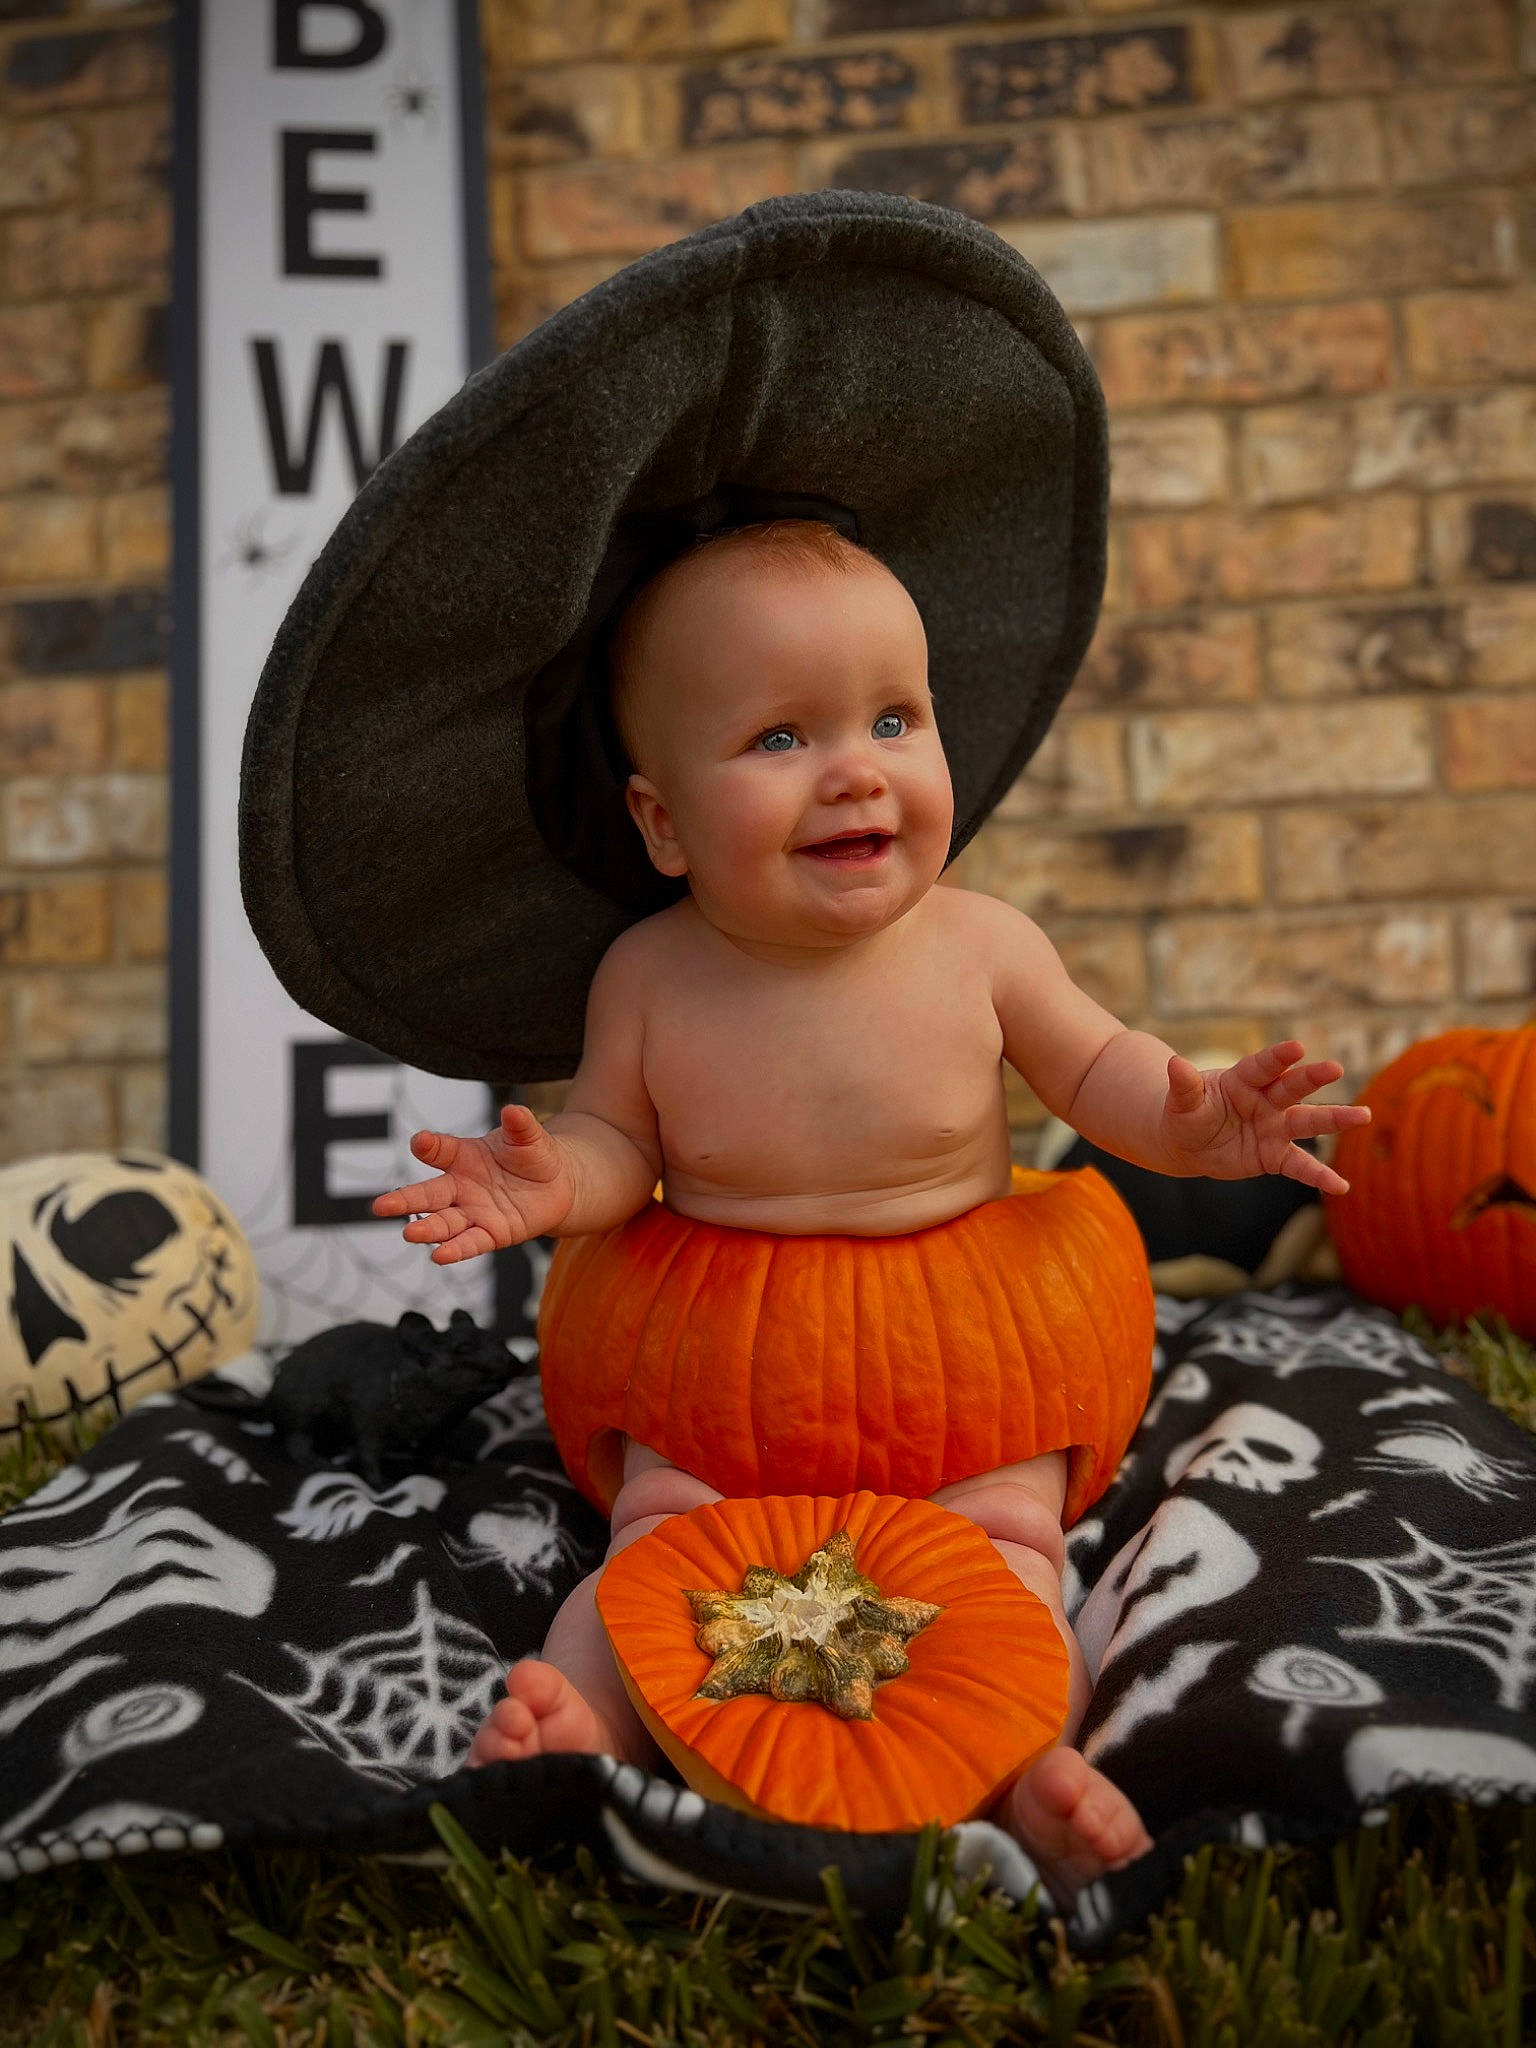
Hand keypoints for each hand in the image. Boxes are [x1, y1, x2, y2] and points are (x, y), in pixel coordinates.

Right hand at [371, 1104, 576, 1262]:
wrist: (558, 1184)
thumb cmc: (534, 1155)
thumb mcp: (529, 1136)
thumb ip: (520, 1125)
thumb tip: (514, 1110)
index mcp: (464, 1157)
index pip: (441, 1150)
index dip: (429, 1146)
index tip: (419, 1142)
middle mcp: (462, 1187)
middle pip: (429, 1195)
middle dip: (405, 1201)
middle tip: (380, 1206)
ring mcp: (474, 1212)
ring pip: (444, 1223)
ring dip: (427, 1229)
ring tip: (410, 1234)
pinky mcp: (492, 1234)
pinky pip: (471, 1243)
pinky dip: (456, 1250)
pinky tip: (440, 1256)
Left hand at [1159, 1040, 1370, 1196]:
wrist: (1188, 1143)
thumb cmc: (1186, 1114)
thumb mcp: (1181, 1102)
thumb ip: (1184, 1085)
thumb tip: (1174, 1064)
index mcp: (1243, 1079)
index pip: (1263, 1065)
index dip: (1279, 1057)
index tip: (1298, 1048)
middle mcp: (1265, 1100)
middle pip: (1293, 1087)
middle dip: (1313, 1077)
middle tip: (1336, 1068)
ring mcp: (1274, 1127)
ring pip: (1307, 1122)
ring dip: (1335, 1119)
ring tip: (1364, 1115)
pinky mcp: (1275, 1155)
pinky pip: (1300, 1166)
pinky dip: (1319, 1176)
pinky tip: (1341, 1186)